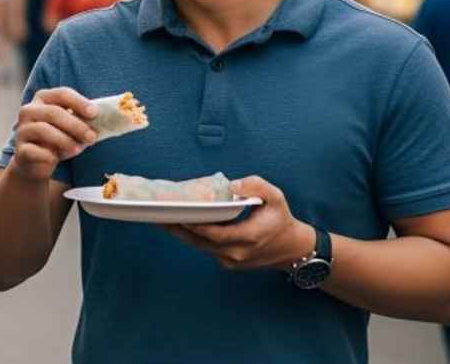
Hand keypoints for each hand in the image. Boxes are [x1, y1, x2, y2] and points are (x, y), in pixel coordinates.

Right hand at [6, 87, 98, 181]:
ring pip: (43, 130)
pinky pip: (34, 151)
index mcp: (43, 98)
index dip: (79, 102)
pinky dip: (48, 155)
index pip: (62, 94)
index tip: (95, 113)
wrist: (35, 162)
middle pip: (53, 112)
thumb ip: (82, 120)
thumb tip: (103, 120)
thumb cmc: (57, 139)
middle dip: (75, 125)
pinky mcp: (20, 149)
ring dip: (64, 140)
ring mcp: (22, 129)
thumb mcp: (70, 126)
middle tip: (92, 137)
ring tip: (78, 150)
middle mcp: (29, 110)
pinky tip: (55, 159)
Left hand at [164, 176, 313, 271]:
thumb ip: (256, 186)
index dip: (194, 225)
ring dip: (182, 233)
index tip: (177, 214)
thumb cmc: (280, 218)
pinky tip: (181, 224)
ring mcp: (231, 260)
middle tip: (157, 215)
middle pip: (200, 242)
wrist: (292, 249)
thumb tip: (232, 186)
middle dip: (178, 228)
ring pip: (200, 246)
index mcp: (250, 236)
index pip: (215, 233)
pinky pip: (206, 248)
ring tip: (162, 218)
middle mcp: (237, 253)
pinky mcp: (228, 262)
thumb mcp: (276, 197)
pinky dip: (194, 236)